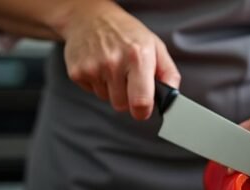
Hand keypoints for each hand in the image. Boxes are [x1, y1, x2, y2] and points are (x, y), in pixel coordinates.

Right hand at [60, 2, 179, 119]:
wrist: (90, 17)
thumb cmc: (127, 33)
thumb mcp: (156, 47)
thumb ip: (169, 73)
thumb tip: (172, 96)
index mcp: (138, 58)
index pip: (141, 102)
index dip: (143, 111)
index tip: (144, 109)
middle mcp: (114, 63)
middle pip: (122, 105)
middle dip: (128, 98)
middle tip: (128, 78)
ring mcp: (93, 68)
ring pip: (108, 99)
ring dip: (112, 90)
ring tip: (113, 68)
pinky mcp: (77, 72)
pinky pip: (92, 92)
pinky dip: (98, 84)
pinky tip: (100, 67)